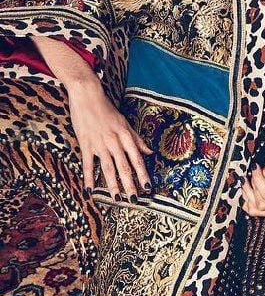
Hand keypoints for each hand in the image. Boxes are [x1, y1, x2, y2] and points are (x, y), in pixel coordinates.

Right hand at [67, 72, 151, 199]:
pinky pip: (87, 164)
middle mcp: (114, 142)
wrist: (87, 95)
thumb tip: (150, 153)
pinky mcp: (85, 144)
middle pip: (123, 167)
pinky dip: (89, 178)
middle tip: (134, 200)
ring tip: (117, 199)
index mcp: (125, 136)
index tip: (148, 187)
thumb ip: (136, 139)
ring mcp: (99, 143)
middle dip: (129, 184)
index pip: (137, 159)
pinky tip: (91, 190)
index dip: (142, 174)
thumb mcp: (125, 123)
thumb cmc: (107, 110)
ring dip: (112, 185)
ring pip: (108, 168)